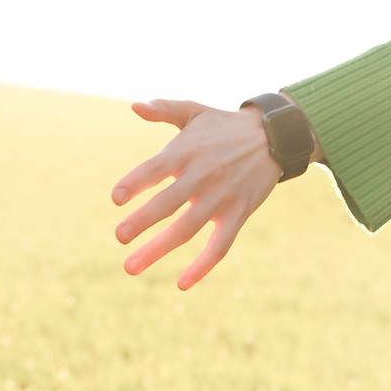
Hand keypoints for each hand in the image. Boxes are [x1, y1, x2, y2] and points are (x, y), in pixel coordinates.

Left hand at [112, 100, 279, 295]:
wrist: (274, 137)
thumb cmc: (225, 125)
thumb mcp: (195, 111)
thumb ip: (164, 109)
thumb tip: (134, 106)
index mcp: (187, 151)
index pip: (156, 169)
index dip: (136, 182)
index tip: (116, 198)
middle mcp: (203, 176)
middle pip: (169, 203)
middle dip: (142, 221)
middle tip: (119, 237)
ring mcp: (222, 198)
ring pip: (188, 229)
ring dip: (158, 249)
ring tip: (130, 267)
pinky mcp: (238, 214)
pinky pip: (219, 246)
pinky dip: (202, 267)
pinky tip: (181, 283)